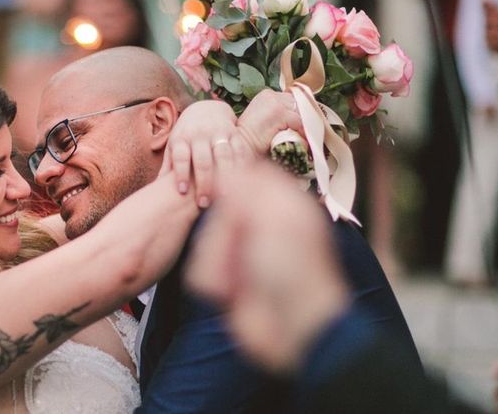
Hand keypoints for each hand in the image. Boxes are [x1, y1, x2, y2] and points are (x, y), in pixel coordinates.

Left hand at [160, 100, 249, 206]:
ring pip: (223, 156)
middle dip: (203, 183)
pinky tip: (241, 183)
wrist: (207, 109)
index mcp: (182, 138)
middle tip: (203, 204)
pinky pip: (240, 150)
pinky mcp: (234, 133)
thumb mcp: (173, 145)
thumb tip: (155, 189)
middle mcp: (199, 134)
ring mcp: (218, 133)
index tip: (182, 192)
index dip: (181, 174)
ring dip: (224, 177)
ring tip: (224, 198)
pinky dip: (241, 166)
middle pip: (202, 161)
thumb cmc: (186, 135)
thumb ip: (168, 166)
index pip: (181, 157)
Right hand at [185, 160, 348, 372]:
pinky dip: (214, 281)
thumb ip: (251, 189)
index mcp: (279, 206)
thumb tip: (228, 170)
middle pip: (218, 211)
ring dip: (219, 261)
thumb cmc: (296, 272)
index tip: (220, 187)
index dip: (230, 179)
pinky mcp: (226, 281)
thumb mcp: (280, 218)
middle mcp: (259, 227)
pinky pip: (201, 270)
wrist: (294, 327)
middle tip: (244, 244)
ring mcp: (241, 255)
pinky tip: (233, 294)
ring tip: (241, 279)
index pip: (246, 176)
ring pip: (205, 241)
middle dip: (223, 232)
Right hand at [236, 90, 303, 156]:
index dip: (298, 112)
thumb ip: (278, 116)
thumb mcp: (264, 121)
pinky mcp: (280, 112)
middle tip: (306, 131)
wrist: (239, 147)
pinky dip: (303, 132)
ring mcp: (275, 102)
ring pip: (301, 112)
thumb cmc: (250, 139)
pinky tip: (302, 141)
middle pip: (298, 103)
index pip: (291, 99)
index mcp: (266, 95)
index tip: (303, 124)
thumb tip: (297, 120)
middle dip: (303, 117)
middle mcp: (271, 95)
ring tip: (305, 137)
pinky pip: (300, 121)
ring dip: (304, 125)